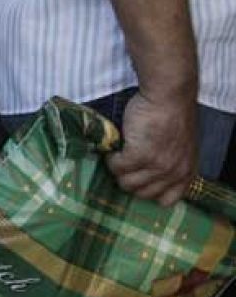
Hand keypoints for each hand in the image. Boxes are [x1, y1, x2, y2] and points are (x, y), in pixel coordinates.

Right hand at [106, 90, 198, 206]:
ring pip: (127, 183)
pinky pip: (117, 167)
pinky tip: (113, 149)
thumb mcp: (181, 147)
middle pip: (142, 193)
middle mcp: (173, 173)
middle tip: (123, 166)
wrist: (168, 96)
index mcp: (185, 172)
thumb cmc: (173, 115)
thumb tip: (149, 174)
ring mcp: (157, 166)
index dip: (148, 192)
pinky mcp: (139, 155)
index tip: (139, 180)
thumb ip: (172, 163)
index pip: (166, 200)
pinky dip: (111, 159)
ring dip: (117, 170)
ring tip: (116, 157)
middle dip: (129, 180)